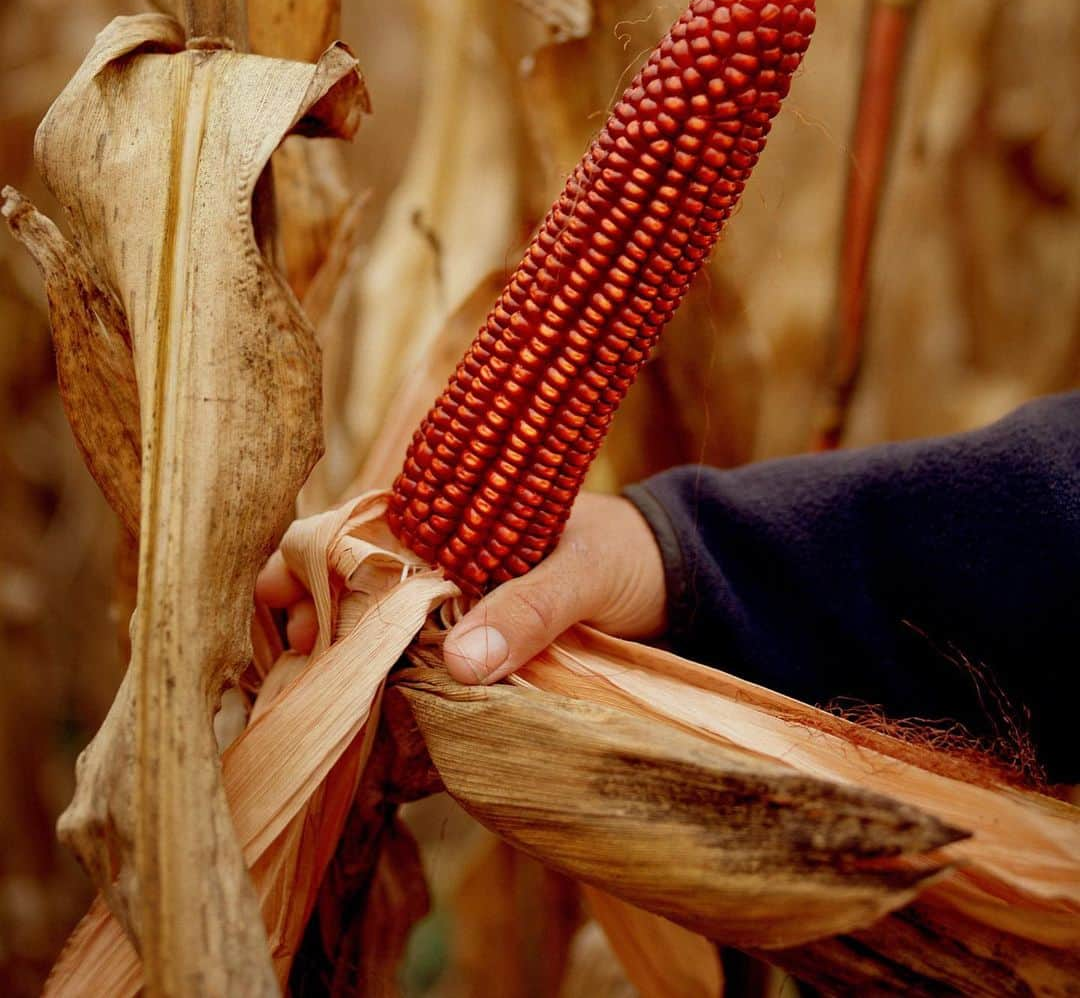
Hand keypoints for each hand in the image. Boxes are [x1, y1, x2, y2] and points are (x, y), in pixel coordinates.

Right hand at [254, 491, 667, 683]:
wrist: (673, 582)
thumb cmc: (623, 555)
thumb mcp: (583, 572)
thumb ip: (530, 608)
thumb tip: (459, 663)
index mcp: (454, 516)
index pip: (360, 528)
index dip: (309, 559)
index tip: (280, 594)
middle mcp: (442, 560)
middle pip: (353, 583)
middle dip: (314, 614)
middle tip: (295, 653)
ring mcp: (454, 608)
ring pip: (378, 630)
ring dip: (345, 656)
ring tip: (316, 689)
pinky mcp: (474, 651)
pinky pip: (420, 670)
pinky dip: (391, 690)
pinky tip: (368, 715)